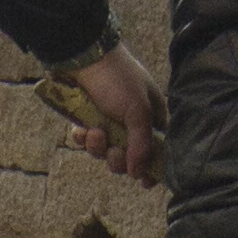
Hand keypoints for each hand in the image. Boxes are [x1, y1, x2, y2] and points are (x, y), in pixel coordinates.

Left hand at [49, 44, 164, 184]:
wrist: (83, 56)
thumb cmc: (117, 79)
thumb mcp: (137, 111)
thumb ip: (141, 145)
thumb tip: (140, 174)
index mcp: (152, 117)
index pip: (157, 150)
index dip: (151, 167)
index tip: (145, 181)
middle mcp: (132, 122)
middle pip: (129, 157)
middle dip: (118, 158)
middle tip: (114, 151)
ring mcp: (109, 121)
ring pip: (106, 151)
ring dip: (99, 147)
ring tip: (94, 132)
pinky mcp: (89, 120)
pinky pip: (87, 141)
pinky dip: (83, 139)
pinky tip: (81, 129)